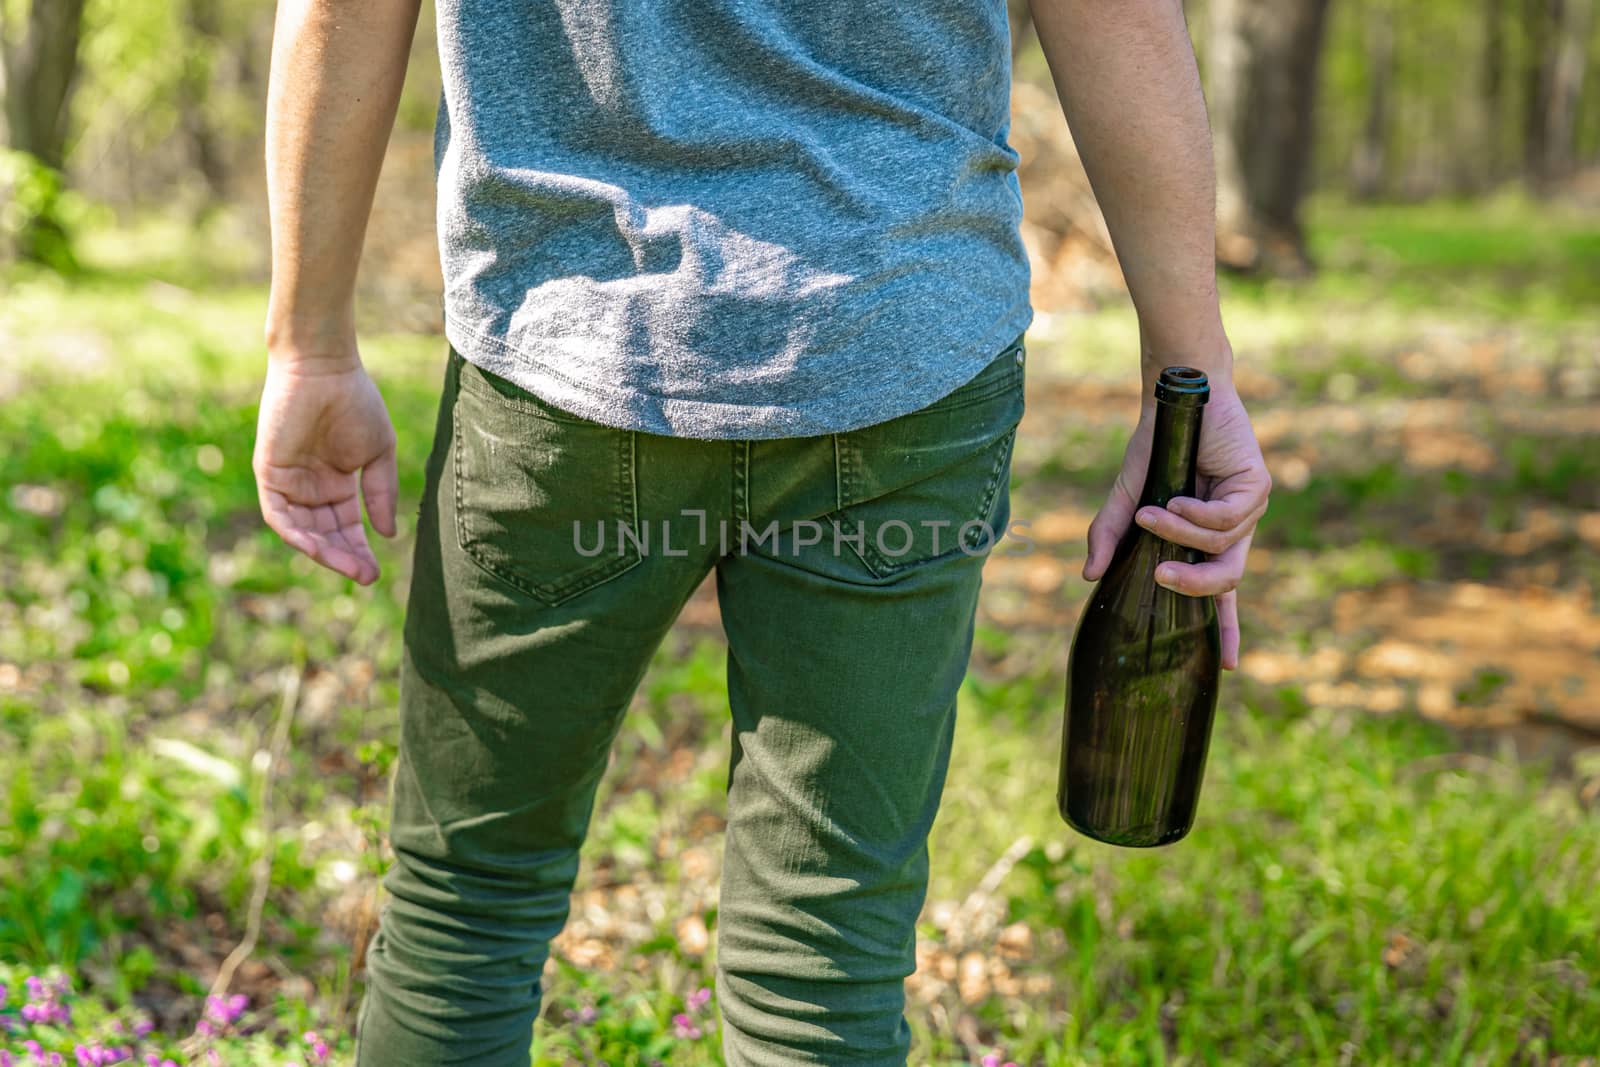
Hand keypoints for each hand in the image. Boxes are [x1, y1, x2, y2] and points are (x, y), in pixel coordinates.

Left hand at [253, 354, 398, 584]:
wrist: (325, 369)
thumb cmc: (355, 403)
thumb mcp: (378, 454)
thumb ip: (380, 494)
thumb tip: (388, 535)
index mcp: (336, 484)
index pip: (346, 528)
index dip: (359, 551)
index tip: (375, 574)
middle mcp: (310, 488)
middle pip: (325, 535)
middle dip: (344, 558)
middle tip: (365, 577)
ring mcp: (288, 482)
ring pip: (302, 530)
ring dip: (323, 552)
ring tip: (348, 567)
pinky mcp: (270, 472)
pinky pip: (278, 513)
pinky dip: (294, 533)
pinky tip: (314, 547)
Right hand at [1083, 376, 1270, 669]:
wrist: (1176, 399)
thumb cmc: (1155, 447)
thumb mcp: (1127, 499)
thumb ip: (1110, 537)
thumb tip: (1088, 577)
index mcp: (1210, 540)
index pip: (1222, 594)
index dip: (1226, 631)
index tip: (1227, 668)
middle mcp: (1236, 529)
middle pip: (1226, 580)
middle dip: (1192, 585)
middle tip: (1158, 576)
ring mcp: (1250, 508)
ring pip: (1219, 547)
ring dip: (1179, 535)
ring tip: (1152, 514)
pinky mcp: (1258, 486)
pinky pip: (1224, 520)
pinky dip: (1194, 515)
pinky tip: (1175, 499)